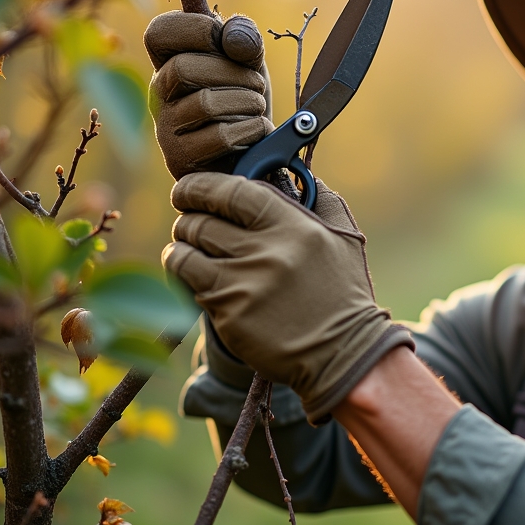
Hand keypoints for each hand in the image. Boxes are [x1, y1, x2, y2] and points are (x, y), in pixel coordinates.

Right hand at [144, 11, 274, 179]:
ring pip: (205, 104)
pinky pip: (221, 136)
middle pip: (182, 68)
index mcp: (168, 62)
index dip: (195, 29)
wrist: (256, 154)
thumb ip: (244, 38)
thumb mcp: (250, 61)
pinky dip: (252, 129)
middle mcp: (159, 95)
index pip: (158, 33)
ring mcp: (166, 128)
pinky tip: (258, 129)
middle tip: (256, 83)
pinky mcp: (182, 159)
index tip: (226, 41)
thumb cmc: (246, 100)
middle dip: (232, 72)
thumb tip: (230, 37)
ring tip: (258, 106)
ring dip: (247, 101)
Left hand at [162, 172, 413, 422]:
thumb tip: (291, 170)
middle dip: (187, 218)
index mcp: (293, 227)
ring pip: (185, 251)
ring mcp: (245, 285)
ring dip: (180, 247)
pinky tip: (192, 275)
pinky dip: (183, 275)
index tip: (189, 189)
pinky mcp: (229, 314)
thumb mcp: (345, 239)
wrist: (343, 355)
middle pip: (200, 221)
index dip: (201, 186)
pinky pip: (189, 284)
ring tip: (187, 248)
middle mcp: (267, 252)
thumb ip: (321, 198)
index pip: (232, 192)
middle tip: (190, 222)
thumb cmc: (343, 294)